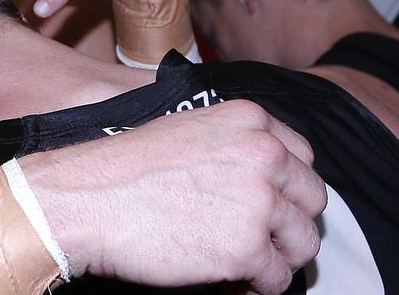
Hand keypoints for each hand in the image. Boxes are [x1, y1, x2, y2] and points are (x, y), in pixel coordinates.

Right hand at [21, 100, 324, 293]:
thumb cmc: (123, 169)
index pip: (303, 158)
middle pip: (312, 200)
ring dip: (277, 258)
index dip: (286, 188)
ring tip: (243, 262)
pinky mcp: (246, 249)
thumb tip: (266, 183)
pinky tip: (228, 279)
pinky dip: (256, 286)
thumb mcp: (188, 131)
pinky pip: (277, 280)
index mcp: (251, 120)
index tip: (268, 205)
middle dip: (287, 224)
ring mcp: (258, 202)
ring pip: (302, 243)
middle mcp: (264, 155)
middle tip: (257, 239)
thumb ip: (235, 146)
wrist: (86, 200)